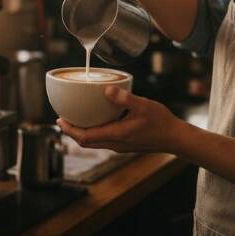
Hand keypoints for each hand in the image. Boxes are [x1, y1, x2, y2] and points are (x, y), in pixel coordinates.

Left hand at [56, 86, 186, 153]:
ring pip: (94, 141)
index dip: (70, 130)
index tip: (60, 120)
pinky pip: (103, 139)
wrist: (175, 138)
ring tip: (76, 117)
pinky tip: (97, 118)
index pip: (85, 137)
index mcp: (116, 135)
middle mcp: (115, 144)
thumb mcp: (143, 105)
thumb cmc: (161, 122)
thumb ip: (124, 98)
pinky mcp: (125, 144)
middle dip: (72, 131)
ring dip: (83, 132)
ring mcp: (120, 146)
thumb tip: (107, 90)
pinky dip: (94, 131)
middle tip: (63, 118)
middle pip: (86, 141)